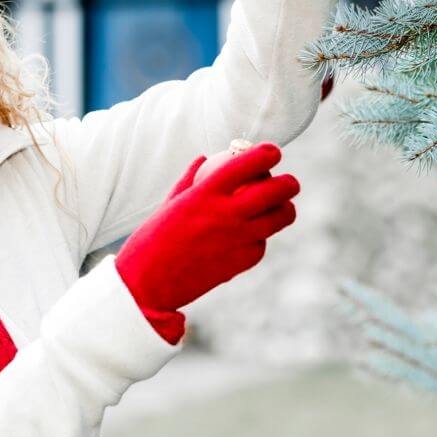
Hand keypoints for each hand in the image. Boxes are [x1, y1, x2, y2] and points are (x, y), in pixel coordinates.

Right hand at [115, 143, 300, 312]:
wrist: (147, 284)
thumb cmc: (153, 239)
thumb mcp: (170, 204)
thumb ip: (191, 179)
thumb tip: (205, 158)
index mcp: (206, 193)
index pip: (247, 164)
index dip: (267, 153)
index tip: (273, 151)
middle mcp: (226, 214)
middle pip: (275, 191)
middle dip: (289, 183)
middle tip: (289, 183)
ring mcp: (236, 239)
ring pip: (279, 219)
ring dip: (285, 210)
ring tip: (283, 207)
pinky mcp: (241, 263)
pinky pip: (262, 244)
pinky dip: (261, 238)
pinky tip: (254, 235)